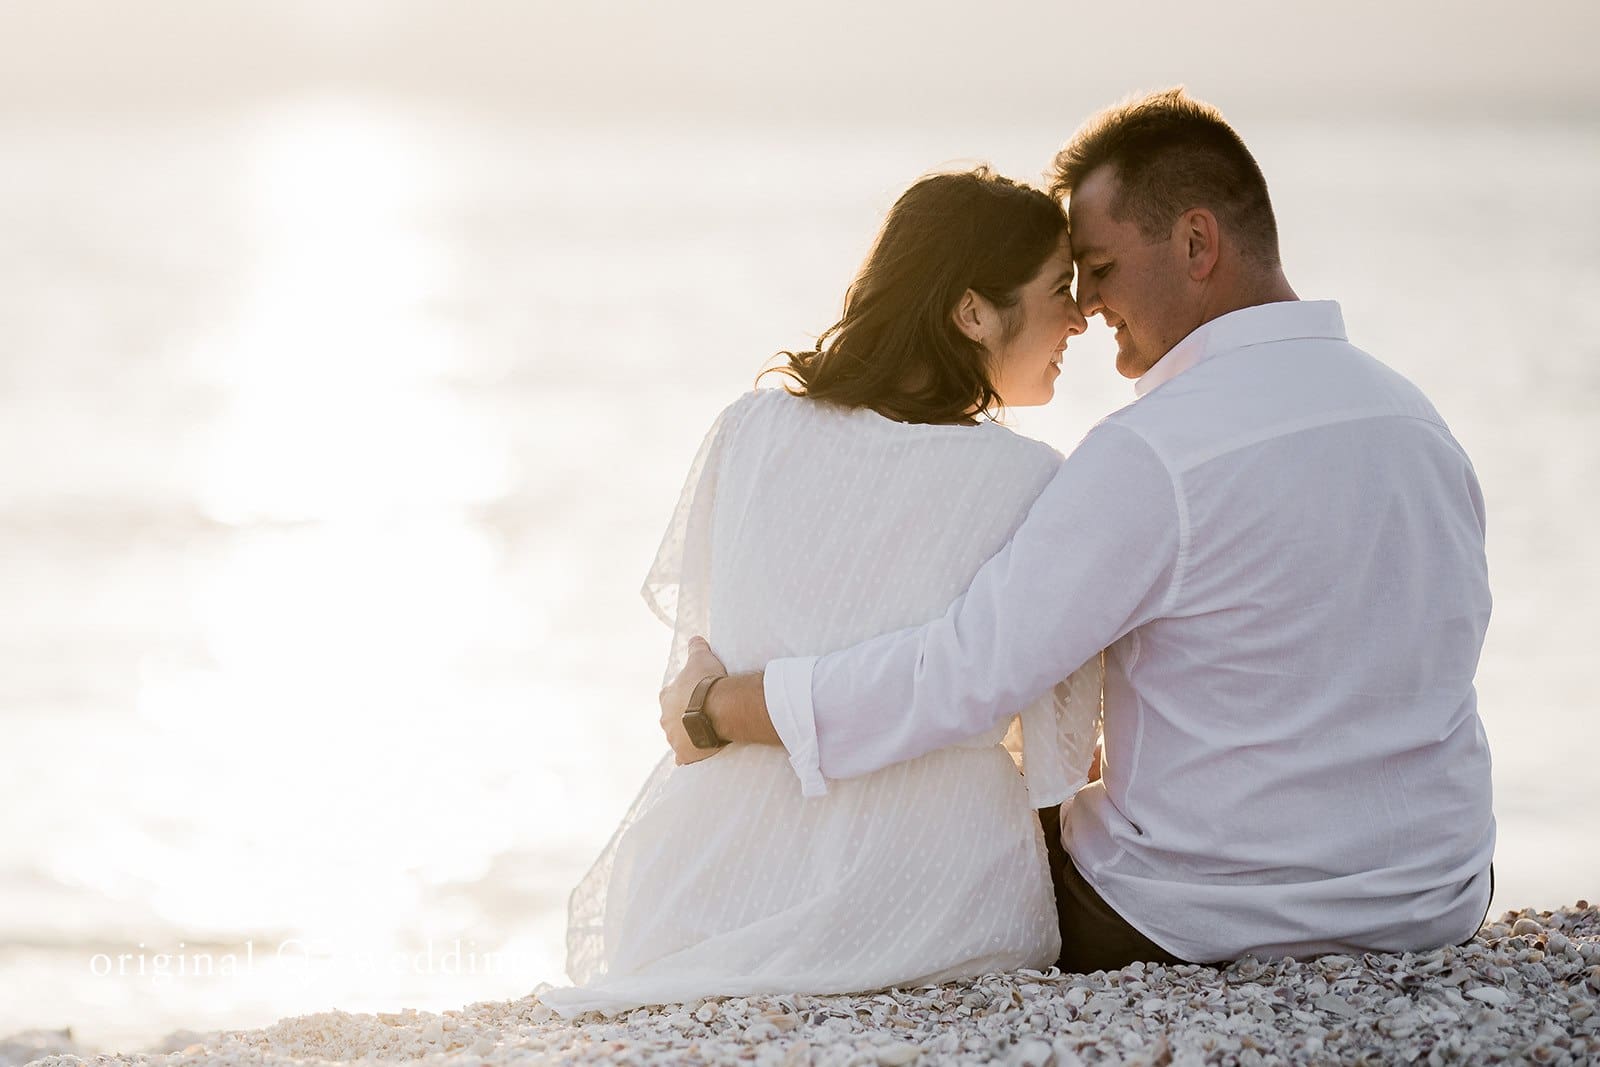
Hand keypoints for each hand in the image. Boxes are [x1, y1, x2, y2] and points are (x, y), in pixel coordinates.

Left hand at [658, 636, 727, 765]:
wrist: (717, 708)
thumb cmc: (707, 682)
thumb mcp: (701, 658)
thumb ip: (696, 648)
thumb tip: (695, 638)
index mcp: (666, 697)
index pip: (669, 696)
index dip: (682, 696)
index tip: (693, 696)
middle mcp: (665, 719)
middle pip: (672, 719)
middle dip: (683, 718)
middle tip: (701, 715)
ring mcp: (673, 738)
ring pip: (677, 738)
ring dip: (687, 736)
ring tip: (705, 732)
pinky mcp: (684, 754)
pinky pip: (684, 758)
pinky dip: (689, 756)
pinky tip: (697, 754)